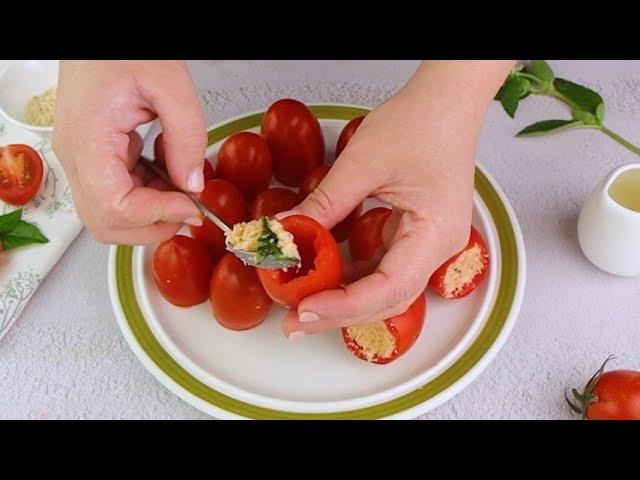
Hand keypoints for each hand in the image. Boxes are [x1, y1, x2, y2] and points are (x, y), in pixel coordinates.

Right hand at [52, 60, 206, 243]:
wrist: (99, 36)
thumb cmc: (122, 49)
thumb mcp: (170, 83)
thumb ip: (187, 135)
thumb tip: (193, 184)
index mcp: (89, 138)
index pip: (114, 206)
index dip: (157, 215)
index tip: (192, 206)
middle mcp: (77, 156)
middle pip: (106, 223)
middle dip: (153, 225)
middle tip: (189, 209)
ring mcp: (83, 159)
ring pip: (111, 215)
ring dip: (152, 212)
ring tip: (179, 182)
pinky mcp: (94, 158)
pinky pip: (118, 194)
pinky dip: (148, 195)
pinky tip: (166, 169)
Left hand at [280, 60, 513, 336]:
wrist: (444, 103)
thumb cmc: (420, 123)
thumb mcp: (362, 163)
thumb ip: (324, 204)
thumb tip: (284, 234)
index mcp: (436, 232)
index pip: (390, 287)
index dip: (346, 304)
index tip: (305, 309)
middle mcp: (438, 247)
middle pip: (387, 298)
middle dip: (340, 313)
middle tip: (295, 323)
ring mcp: (428, 244)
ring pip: (384, 289)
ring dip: (343, 299)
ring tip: (301, 306)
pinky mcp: (415, 236)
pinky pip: (382, 268)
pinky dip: (351, 277)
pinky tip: (322, 279)